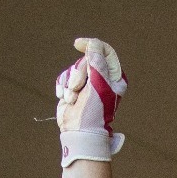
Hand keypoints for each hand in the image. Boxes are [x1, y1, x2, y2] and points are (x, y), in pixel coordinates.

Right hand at [55, 37, 126, 164]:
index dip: (92, 45)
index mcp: (113, 77)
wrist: (79, 133)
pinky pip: (63, 78)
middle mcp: (100, 78)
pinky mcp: (72, 90)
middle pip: (86, 59)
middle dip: (78, 73)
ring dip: (69, 84)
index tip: (78, 44)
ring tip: (74, 100)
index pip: (105, 51)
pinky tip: (67, 100)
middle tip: (78, 89)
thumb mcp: (98, 85)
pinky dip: (62, 88)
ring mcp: (86, 84)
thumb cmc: (93, 112)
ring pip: (73, 69)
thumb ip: (96, 63)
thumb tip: (93, 44)